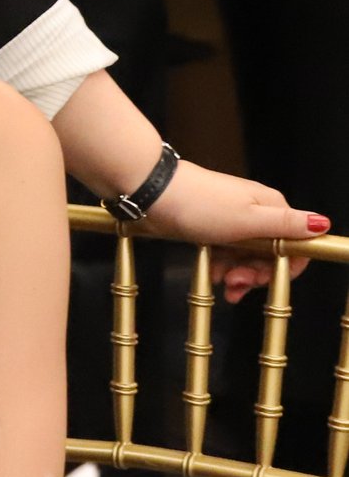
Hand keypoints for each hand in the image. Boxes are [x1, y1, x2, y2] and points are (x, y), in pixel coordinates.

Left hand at [141, 161, 330, 301]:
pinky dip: (222, 265)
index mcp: (271, 208)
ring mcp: (232, 219)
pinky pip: (226, 252)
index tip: (263, 280)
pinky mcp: (211, 225)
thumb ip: (287, 225)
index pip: (296, 245)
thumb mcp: (248, 219)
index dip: (284, 268)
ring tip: (221, 282)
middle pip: (270, 253)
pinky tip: (211, 273)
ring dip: (237, 274)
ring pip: (247, 255)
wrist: (152, 191)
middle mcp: (256, 212)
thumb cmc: (200, 205)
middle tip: (235, 285)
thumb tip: (323, 224)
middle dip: (256, 274)